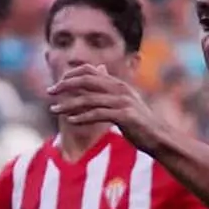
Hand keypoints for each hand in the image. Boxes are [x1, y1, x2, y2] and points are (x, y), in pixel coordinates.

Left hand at [46, 65, 165, 151]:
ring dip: (68, 104)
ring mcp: (122, 102)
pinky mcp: (124, 116)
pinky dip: (82, 117)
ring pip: (88, 99)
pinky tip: (70, 121)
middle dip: (65, 85)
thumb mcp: (124, 103)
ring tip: (54, 110)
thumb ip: (109, 91)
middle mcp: (119, 88)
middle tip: (50, 92)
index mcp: (117, 84)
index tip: (58, 83)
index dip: (71, 74)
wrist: (158, 137)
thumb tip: (98, 76)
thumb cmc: (139, 123)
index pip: (90, 70)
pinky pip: (97, 114)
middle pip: (86, 80)